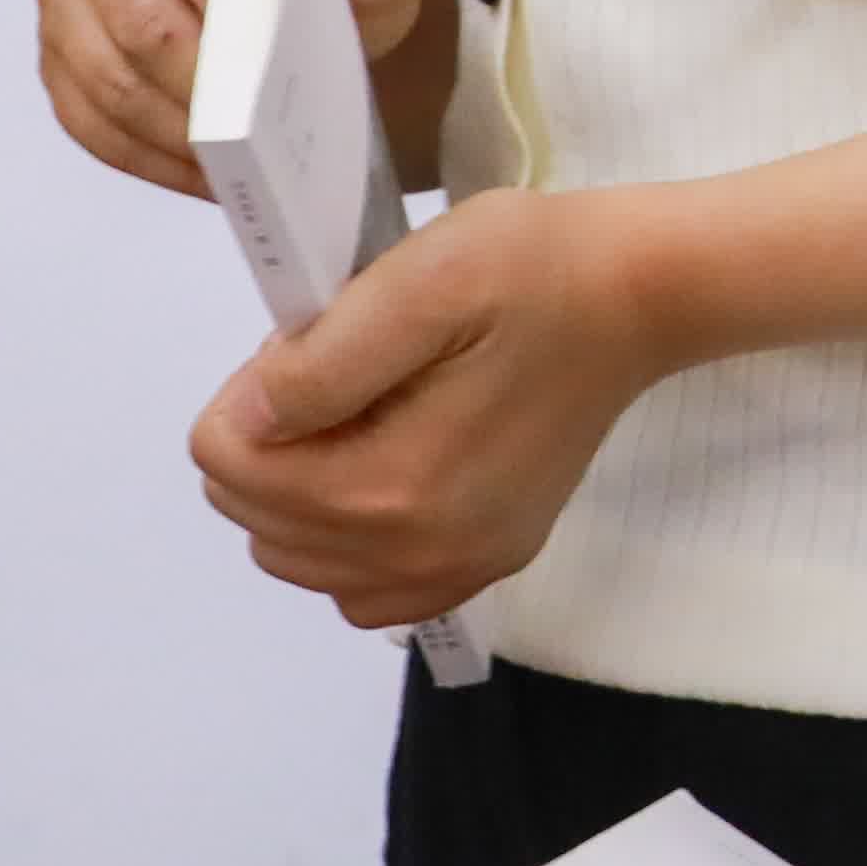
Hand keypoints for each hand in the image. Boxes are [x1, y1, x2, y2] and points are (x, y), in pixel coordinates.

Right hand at [44, 0, 426, 200]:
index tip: (273, 47)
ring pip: (106, 73)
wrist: (306, 0)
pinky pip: (87, 118)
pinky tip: (209, 174)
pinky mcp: (59, 55)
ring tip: (244, 163)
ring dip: (176, 128)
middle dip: (202, 79)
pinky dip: (150, 155)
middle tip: (260, 129)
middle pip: (135, 11)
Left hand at [187, 187, 670, 627]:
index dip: (250, 390)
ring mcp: (459, 568)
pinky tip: (382, 481)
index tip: (318, 344)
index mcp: (396, 484)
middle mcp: (423, 551)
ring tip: (364, 417)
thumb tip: (252, 422)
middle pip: (254, 519)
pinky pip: (365, 594)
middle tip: (345, 371)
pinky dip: (345, 546)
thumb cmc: (531, 271)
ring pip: (295, 560)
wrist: (639, 296)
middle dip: (273, 441)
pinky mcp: (486, 564)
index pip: (227, 462)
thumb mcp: (420, 280)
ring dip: (300, 492)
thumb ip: (322, 362)